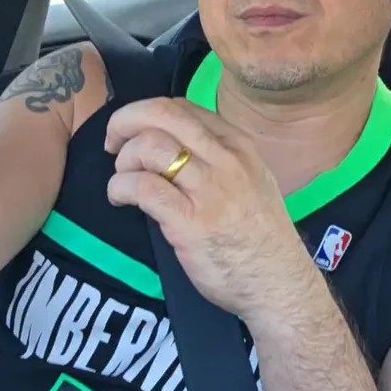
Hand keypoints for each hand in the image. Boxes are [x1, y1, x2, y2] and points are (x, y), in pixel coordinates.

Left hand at [104, 97, 316, 320]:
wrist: (278, 284)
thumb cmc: (262, 237)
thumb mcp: (252, 180)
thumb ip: (218, 158)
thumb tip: (172, 145)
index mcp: (238, 145)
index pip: (181, 107)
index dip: (145, 114)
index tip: (131, 133)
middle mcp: (225, 159)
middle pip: (163, 114)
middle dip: (125, 121)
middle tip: (112, 144)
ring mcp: (209, 190)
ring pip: (150, 146)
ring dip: (124, 161)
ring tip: (123, 182)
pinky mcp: (190, 222)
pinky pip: (143, 187)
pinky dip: (120, 187)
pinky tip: (120, 199)